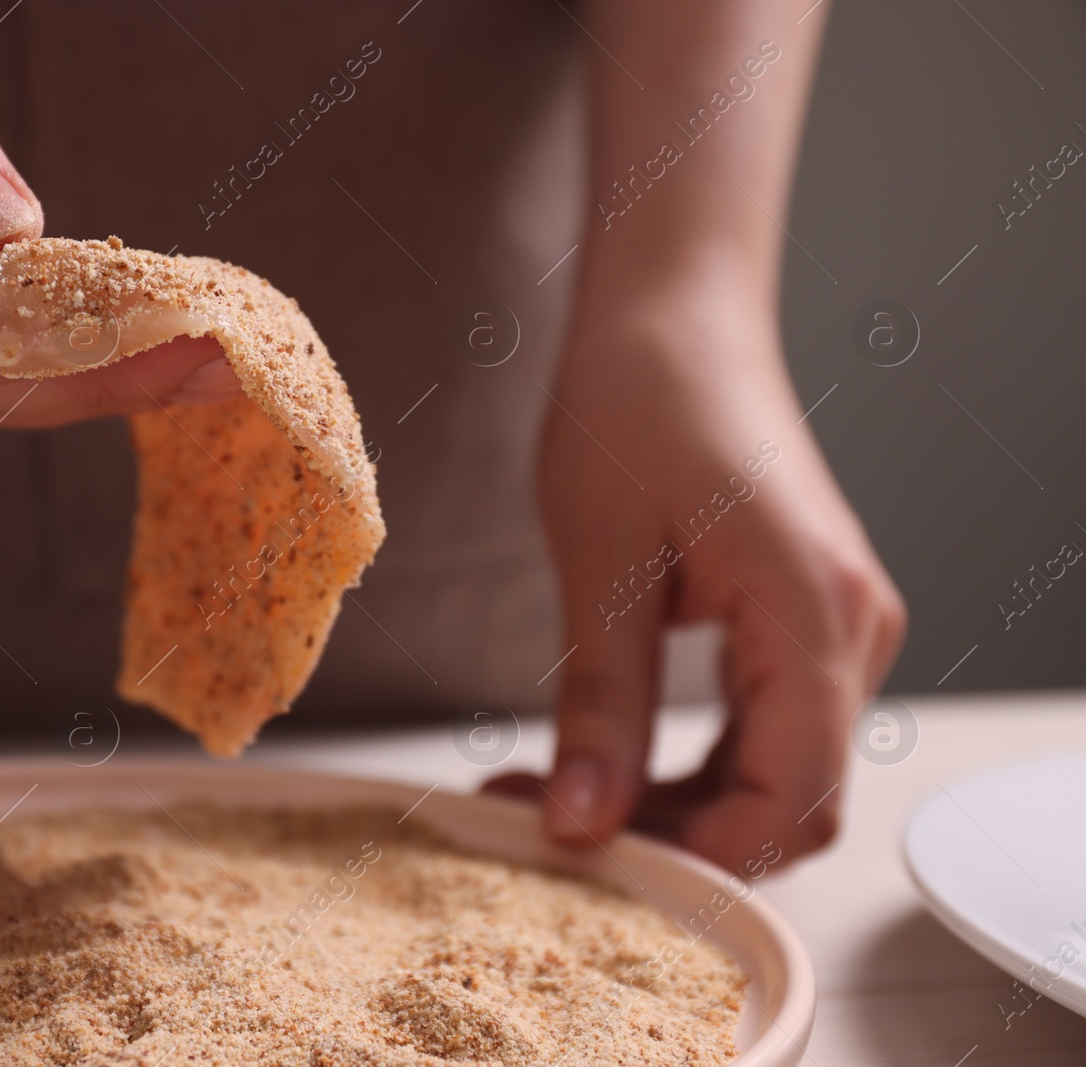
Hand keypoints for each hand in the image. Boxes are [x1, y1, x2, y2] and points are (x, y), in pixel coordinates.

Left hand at [490, 279, 905, 869]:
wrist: (674, 310)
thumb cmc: (639, 400)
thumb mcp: (601, 560)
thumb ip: (601, 701)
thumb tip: (583, 822)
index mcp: (816, 611)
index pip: (790, 799)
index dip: (694, 856)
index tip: (588, 866)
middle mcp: (852, 629)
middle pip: (788, 802)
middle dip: (672, 836)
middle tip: (544, 825)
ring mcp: (834, 626)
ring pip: (773, 775)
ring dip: (672, 804)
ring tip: (552, 789)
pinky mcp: (800, 620)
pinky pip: (762, 730)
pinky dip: (688, 761)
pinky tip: (601, 754)